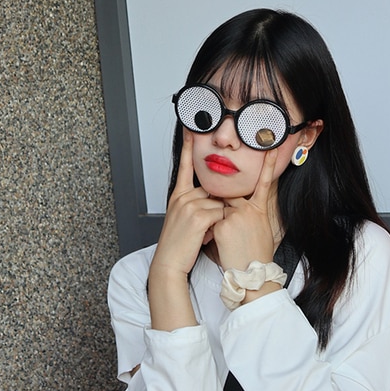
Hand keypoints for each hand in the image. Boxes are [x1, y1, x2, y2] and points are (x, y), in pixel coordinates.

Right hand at [150, 131, 224, 279]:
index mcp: (178, 195)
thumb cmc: (179, 243)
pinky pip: (220, 214)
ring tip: (203, 235)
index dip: (188, 146)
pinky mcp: (198, 216)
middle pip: (213, 190)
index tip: (190, 128)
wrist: (169, 263)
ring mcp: (189, 205)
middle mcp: (182, 196)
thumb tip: (215, 200)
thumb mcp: (184, 219)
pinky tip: (206, 236)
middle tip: (203, 228)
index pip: (185, 165)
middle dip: (216, 208)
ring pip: (219, 203)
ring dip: (218, 220)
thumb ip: (196, 204)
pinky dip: (218, 226)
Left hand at [212, 148, 278, 272]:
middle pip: (230, 196)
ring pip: (219, 208)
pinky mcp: (223, 224)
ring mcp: (236, 215)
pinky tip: (224, 244)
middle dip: (225, 207)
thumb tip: (241, 205)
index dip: (268, 165)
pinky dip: (213, 231)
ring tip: (232, 241)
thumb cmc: (256, 255)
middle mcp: (249, 208)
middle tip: (235, 228)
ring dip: (218, 220)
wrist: (252, 275)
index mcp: (260, 208)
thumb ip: (251, 212)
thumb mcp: (261, 229)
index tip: (271, 148)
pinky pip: (212, 220)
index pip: (264, 182)